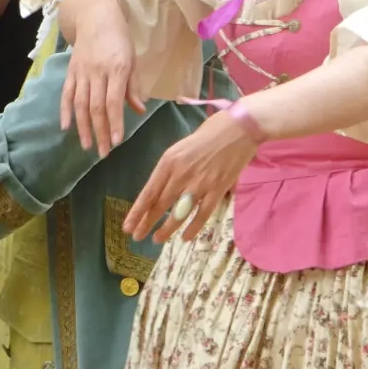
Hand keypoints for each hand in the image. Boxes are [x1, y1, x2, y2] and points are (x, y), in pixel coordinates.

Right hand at [60, 0, 145, 156]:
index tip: (117, 141)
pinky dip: (65, 111)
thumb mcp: (133, 59)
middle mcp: (98, 71)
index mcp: (117, 68)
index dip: (115, 123)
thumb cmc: (120, 39)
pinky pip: (67, 94)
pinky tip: (66, 127)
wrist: (95, 17)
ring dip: (83, 127)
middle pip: (97, 107)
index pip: (114, 101)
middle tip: (103, 152)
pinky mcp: (71, 71)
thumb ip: (133, 86)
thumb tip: (139, 110)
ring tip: (87, 146)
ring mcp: (82, 72)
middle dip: (100, 132)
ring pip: (81, 104)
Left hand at [124, 105, 260, 243]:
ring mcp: (200, 184)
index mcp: (169, 161)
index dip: (137, 212)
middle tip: (137, 236)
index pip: (149, 192)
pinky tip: (185, 237)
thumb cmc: (209, 133)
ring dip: (167, 229)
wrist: (239, 129)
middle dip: (147, 222)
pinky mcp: (217, 190)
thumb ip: (171, 168)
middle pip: (160, 204)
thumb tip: (163, 189)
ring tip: (157, 239)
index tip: (128, 226)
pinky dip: (193, 228)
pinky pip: (202, 214)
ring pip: (179, 213)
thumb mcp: (181, 147)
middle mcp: (181, 174)